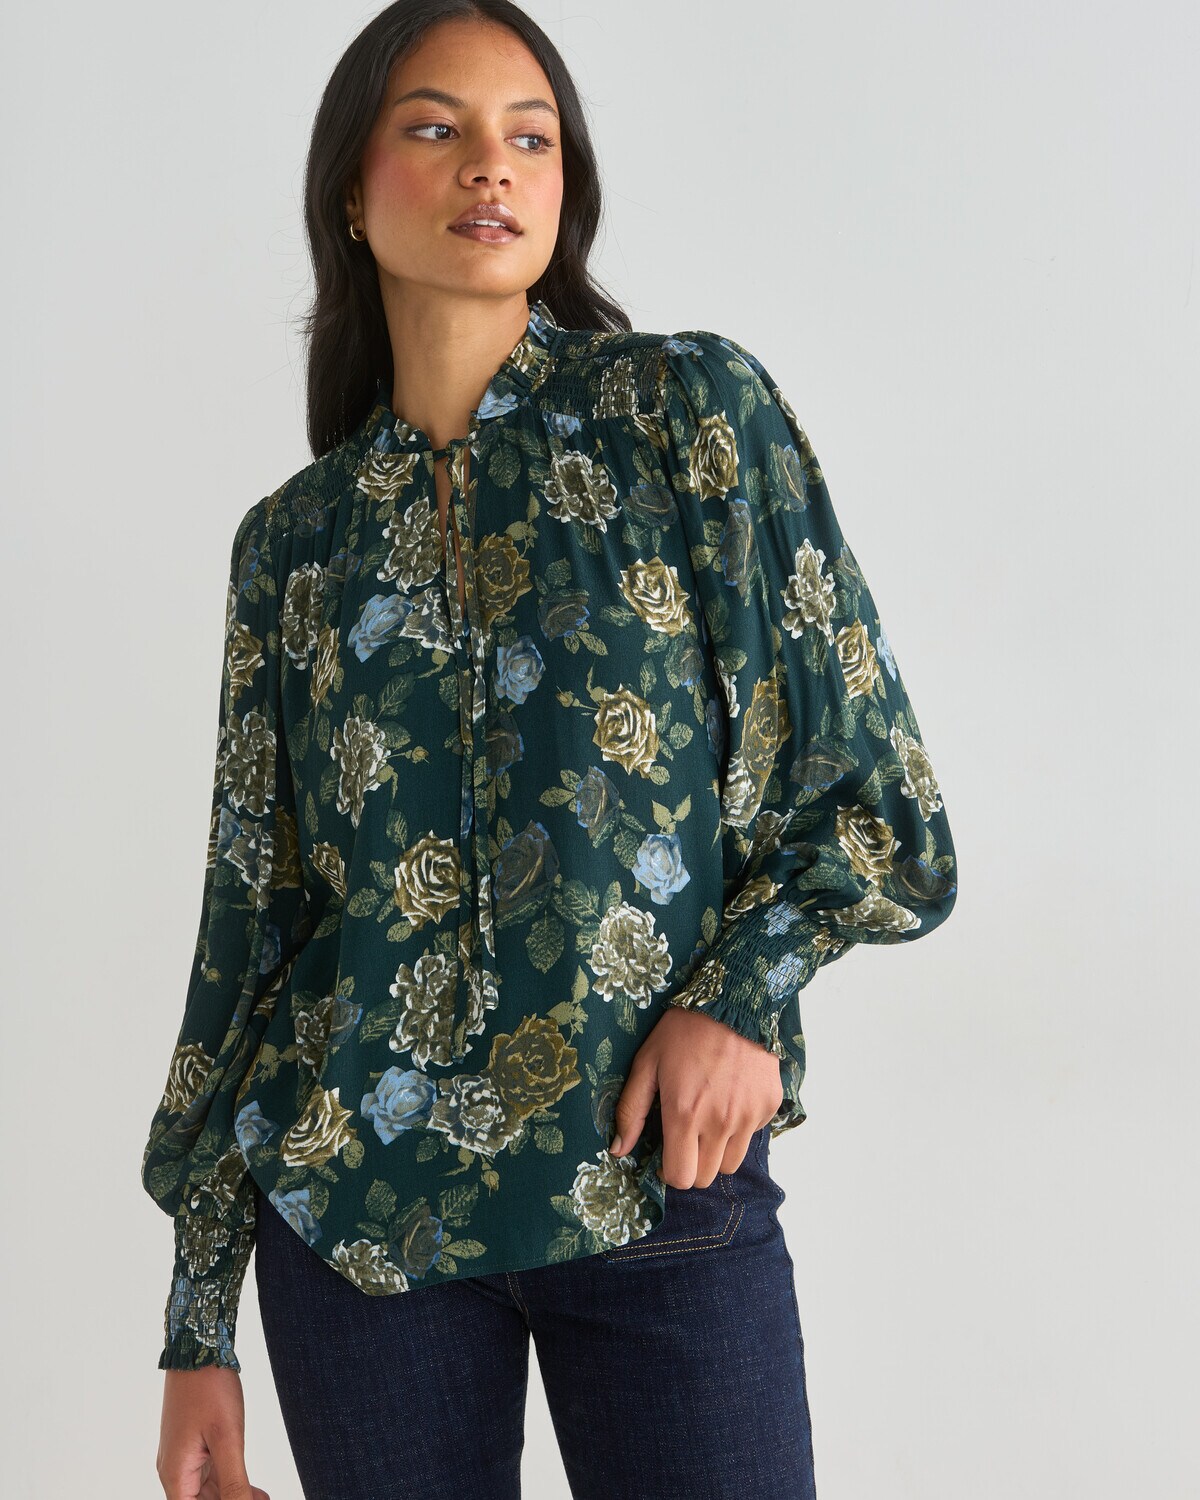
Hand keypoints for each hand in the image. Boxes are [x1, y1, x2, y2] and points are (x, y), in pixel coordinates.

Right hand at [157, 1367, 269, 1498]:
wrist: (199, 1350)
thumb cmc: (208, 1389)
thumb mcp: (228, 1438)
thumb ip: (234, 1481)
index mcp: (176, 1475)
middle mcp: (176, 1471)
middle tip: (261, 1499)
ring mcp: (184, 1458)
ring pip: (208, 1492)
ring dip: (233, 1495)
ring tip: (262, 1496)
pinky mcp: (194, 1446)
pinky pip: (211, 1474)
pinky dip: (230, 1481)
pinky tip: (254, 1488)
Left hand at [610, 1006, 783, 1187]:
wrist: (734, 1000)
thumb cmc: (684, 1030)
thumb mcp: (647, 1063)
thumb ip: (631, 1110)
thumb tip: (618, 1149)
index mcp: (684, 1114)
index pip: (681, 1177)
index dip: (670, 1171)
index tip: (668, 1152)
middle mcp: (720, 1122)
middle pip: (707, 1177)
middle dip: (693, 1163)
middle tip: (687, 1135)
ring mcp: (749, 1116)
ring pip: (732, 1163)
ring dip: (718, 1151)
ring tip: (709, 1118)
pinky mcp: (769, 1106)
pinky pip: (753, 1134)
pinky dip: (741, 1127)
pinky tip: (730, 1097)